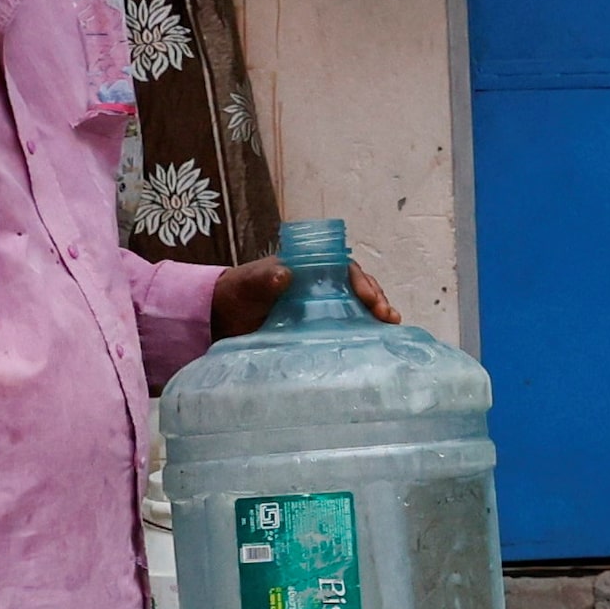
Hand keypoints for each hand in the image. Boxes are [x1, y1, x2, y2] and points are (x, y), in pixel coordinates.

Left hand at [215, 251, 398, 335]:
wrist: (220, 318)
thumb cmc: (236, 295)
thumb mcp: (248, 285)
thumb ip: (263, 280)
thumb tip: (283, 274)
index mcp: (309, 268)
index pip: (345, 269)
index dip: (363, 281)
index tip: (370, 299)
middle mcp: (320, 284)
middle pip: (357, 287)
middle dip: (376, 298)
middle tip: (387, 316)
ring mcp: (320, 306)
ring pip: (356, 305)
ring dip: (375, 313)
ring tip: (390, 325)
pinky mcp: (316, 326)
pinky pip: (344, 324)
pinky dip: (361, 330)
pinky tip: (374, 340)